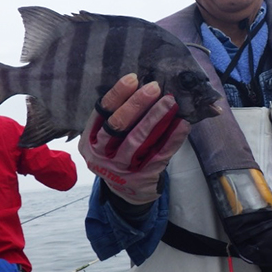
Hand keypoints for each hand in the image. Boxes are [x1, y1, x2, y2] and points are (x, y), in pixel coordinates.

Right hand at [78, 73, 190, 204]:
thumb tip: (142, 85)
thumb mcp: (107, 141)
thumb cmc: (118, 155)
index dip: (117, 95)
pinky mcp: (143, 177)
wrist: (127, 193)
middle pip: (117, 126)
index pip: (101, 114)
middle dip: (136, 104)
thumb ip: (117, 118)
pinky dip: (172, 138)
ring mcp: (121, 169)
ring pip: (138, 140)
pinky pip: (159, 154)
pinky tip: (182, 124)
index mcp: (89, 142)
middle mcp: (101, 156)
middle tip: (154, 87)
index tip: (133, 78)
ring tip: (170, 101)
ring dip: (155, 118)